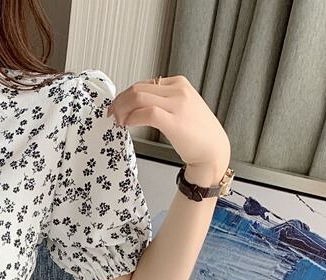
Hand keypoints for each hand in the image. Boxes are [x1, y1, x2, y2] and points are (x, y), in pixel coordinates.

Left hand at [106, 74, 230, 182]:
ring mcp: (177, 104)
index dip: (125, 95)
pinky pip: (146, 113)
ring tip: (118, 121)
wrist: (213, 150)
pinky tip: (127, 125)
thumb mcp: (181, 108)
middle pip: (138, 88)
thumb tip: (137, 105)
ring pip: (139, 97)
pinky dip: (132, 118)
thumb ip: (163, 102)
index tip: (117, 107)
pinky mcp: (174, 121)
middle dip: (119, 101)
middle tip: (112, 114)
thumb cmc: (197, 134)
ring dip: (122, 109)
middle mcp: (178, 90)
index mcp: (179, 84)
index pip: (144, 84)